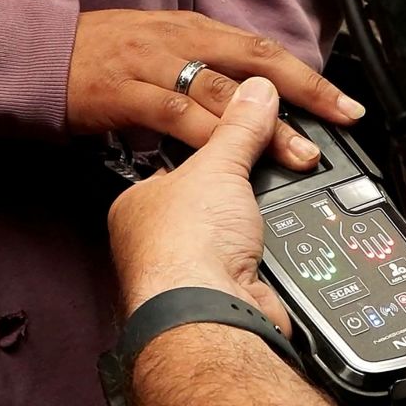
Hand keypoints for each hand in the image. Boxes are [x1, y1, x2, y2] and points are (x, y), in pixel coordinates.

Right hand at [67, 9, 364, 170]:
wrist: (37, 54)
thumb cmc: (98, 57)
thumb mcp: (160, 50)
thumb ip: (204, 70)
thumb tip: (249, 98)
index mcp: (192, 29)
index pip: (263, 52)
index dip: (307, 78)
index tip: (343, 104)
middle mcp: (180, 41)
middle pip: (255, 64)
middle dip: (305, 93)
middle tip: (342, 119)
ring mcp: (152, 65)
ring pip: (221, 93)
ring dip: (265, 126)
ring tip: (299, 153)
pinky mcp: (124, 92)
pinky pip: (174, 113)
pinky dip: (206, 135)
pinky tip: (231, 156)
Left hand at [107, 76, 289, 331]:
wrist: (208, 314)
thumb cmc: (185, 245)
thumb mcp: (218, 164)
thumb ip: (241, 126)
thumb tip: (258, 91)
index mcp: (137, 206)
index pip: (174, 166)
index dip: (209, 149)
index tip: (239, 137)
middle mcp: (154, 244)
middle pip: (205, 202)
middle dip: (235, 192)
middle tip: (264, 172)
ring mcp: (186, 275)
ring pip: (228, 237)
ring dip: (250, 227)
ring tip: (264, 214)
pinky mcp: (219, 297)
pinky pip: (249, 265)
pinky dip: (264, 257)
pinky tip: (268, 249)